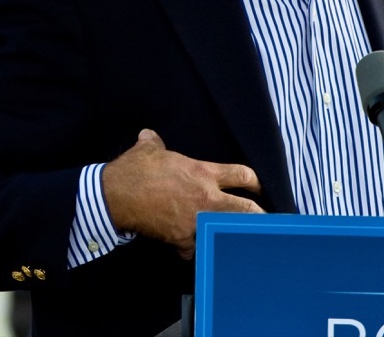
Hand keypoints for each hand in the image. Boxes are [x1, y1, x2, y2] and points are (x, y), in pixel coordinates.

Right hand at [101, 130, 263, 259]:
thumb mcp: (147, 149)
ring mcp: (196, 221)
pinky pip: (195, 248)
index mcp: (203, 173)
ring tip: (232, 237)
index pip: (242, 175)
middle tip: (265, 220)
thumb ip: (155, 143)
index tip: (260, 187)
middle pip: (247, 210)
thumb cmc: (135, 170)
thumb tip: (149, 136)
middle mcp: (207, 199)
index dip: (256, 181)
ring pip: (224, 232)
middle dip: (260, 215)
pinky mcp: (182, 239)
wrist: (117, 196)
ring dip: (226, 233)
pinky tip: (188, 247)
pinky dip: (192, 247)